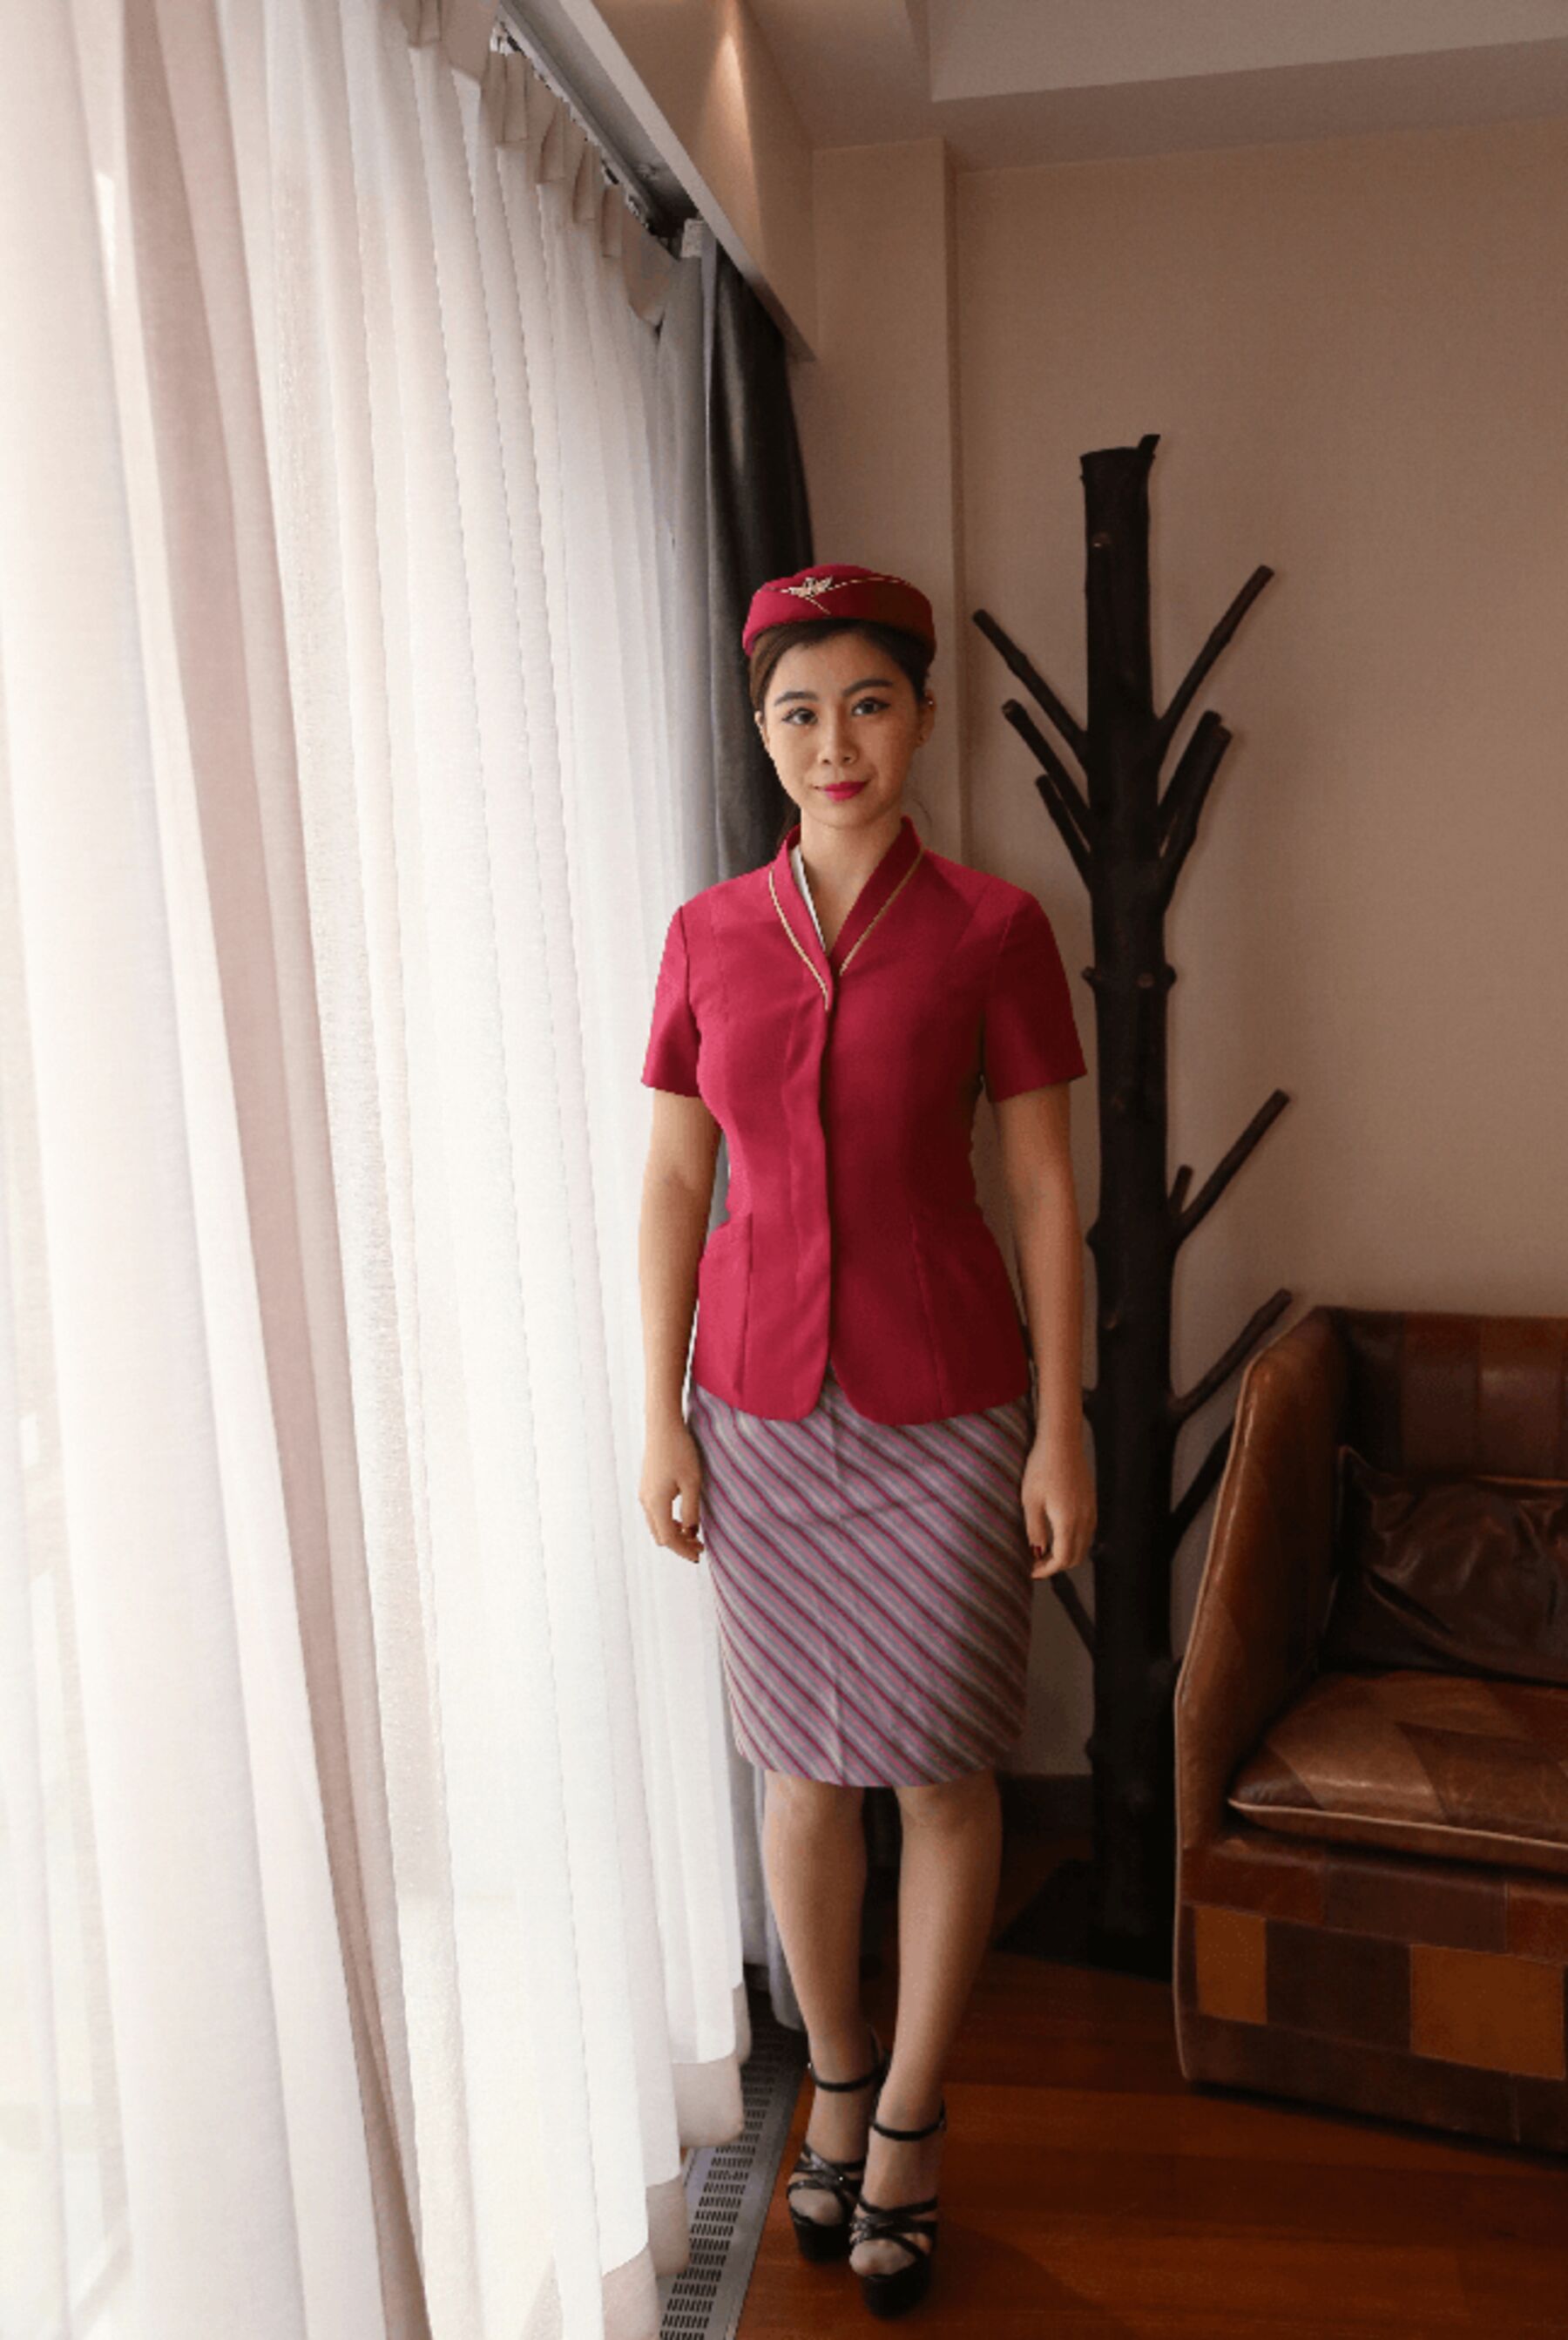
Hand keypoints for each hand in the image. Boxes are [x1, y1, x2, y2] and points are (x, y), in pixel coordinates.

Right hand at [639, 1417, 705, 1563]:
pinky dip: (669, 1521)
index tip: (698, 1556)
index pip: (669, 1538)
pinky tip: (684, 1517)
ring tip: (694, 1534)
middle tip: (699, 1547)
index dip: (683, 1550)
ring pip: (657, 1524)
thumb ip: (691, 1510)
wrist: (663, 1426)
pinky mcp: (647, 1485)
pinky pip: (655, 1513)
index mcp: (656, 1503)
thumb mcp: (692, 1483)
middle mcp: (646, 1501)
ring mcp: (644, 1493)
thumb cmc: (680, 1451)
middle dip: (679, 1544)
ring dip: (674, 1533)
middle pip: (660, 1535)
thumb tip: (692, 1532)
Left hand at [1021, 1431, 1094, 1580]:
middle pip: (1076, 1557)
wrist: (1062, 1442)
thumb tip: (1037, 1552)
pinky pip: (1087, 1532)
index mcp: (1068, 1522)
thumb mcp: (1030, 1501)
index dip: (1047, 1570)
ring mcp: (1091, 1511)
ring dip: (1066, 1553)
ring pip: (1083, 1545)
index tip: (1032, 1571)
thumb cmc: (1041, 1468)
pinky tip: (1057, 1533)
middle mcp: (1084, 1520)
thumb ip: (1035, 1530)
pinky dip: (1074, 1540)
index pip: (1063, 1559)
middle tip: (1036, 1563)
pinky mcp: (1091, 1502)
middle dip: (1057, 1565)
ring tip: (1044, 1550)